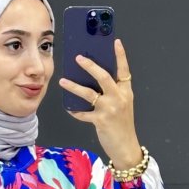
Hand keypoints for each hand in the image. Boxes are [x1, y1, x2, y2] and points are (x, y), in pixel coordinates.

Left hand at [58, 37, 141, 168]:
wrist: (126, 147)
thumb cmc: (122, 124)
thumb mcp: (122, 105)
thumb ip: (112, 92)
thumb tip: (92, 79)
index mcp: (126, 91)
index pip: (124, 70)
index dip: (120, 55)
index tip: (115, 41)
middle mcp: (119, 98)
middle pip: (103, 76)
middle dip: (89, 65)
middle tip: (78, 57)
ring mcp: (110, 109)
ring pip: (88, 93)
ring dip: (73, 86)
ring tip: (63, 81)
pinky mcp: (100, 120)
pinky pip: (83, 113)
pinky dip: (75, 111)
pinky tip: (69, 108)